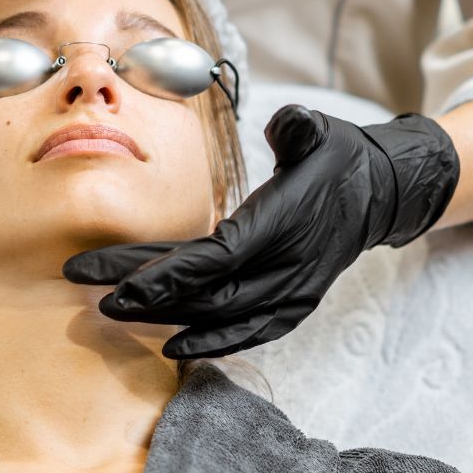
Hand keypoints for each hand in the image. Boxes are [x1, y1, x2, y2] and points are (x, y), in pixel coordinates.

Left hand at [62, 104, 459, 358]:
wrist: (380, 194)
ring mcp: (294, 291)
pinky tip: (173, 347)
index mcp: (285, 223)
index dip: (168, 273)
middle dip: (147, 294)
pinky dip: (212, 342)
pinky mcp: (295, 305)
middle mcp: (289, 265)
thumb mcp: (321, 130)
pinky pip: (250, 332)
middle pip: (207, 290)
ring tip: (112, 313)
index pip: (218, 256)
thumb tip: (282, 125)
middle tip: (91, 292)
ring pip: (222, 315)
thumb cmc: (339, 157)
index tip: (120, 282)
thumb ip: (298, 128)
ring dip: (167, 317)